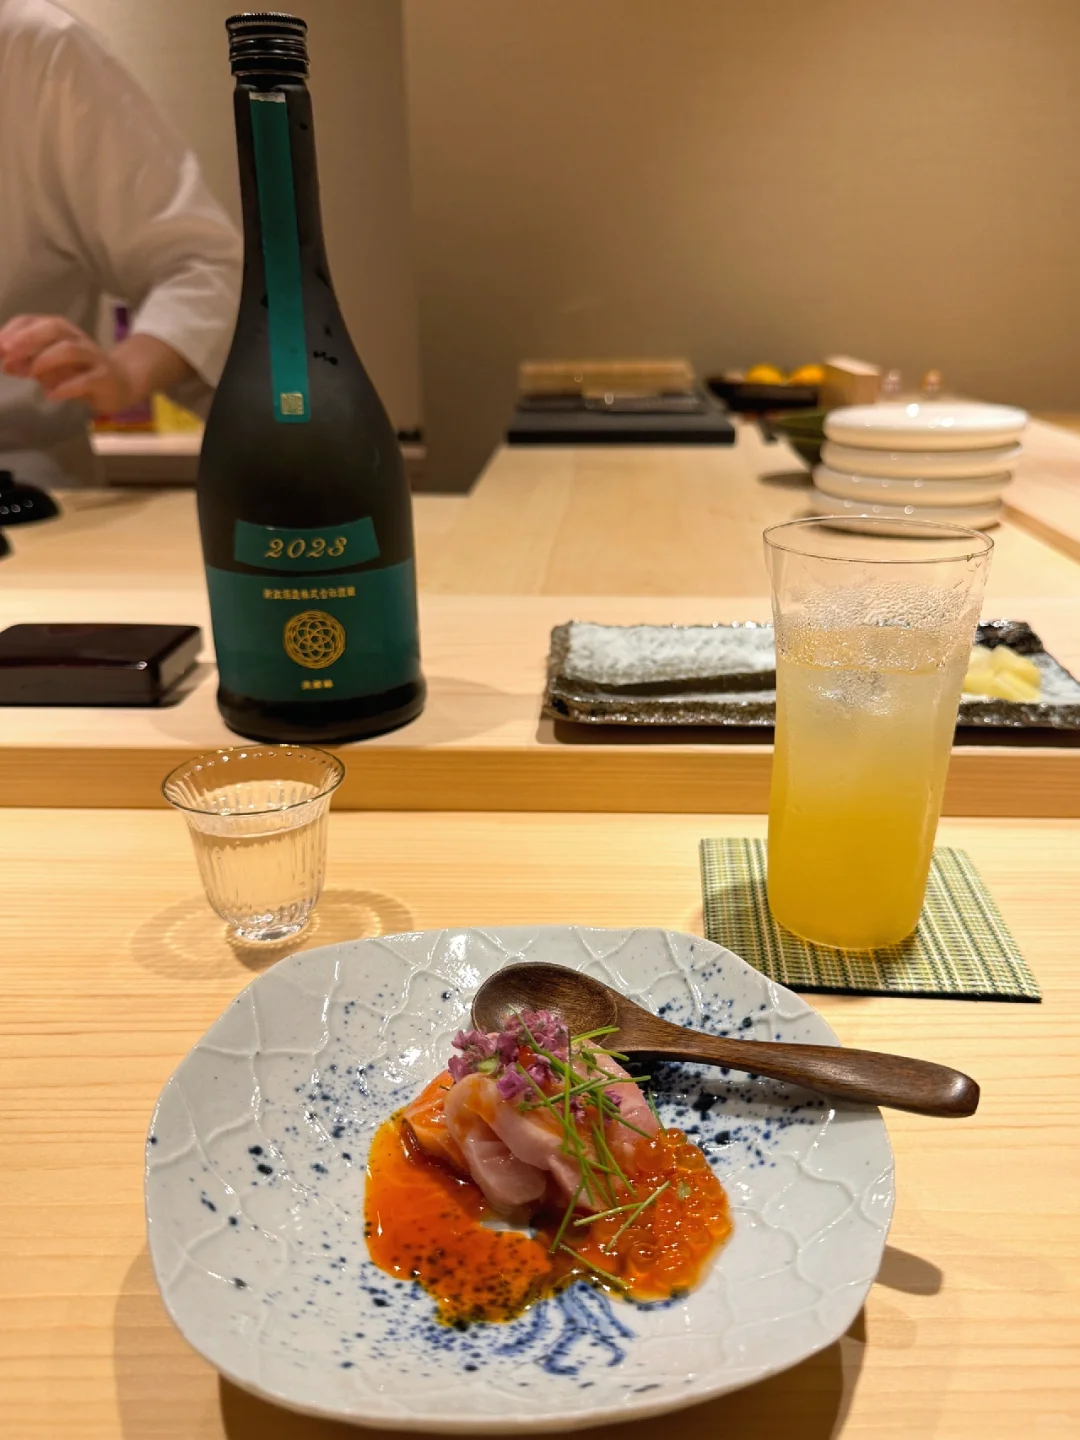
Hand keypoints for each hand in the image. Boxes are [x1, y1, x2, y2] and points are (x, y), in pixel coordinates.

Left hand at [0, 315, 136, 412]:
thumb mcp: (49, 367)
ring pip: (70, 350)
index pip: (33, 321)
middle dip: (28, 338)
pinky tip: (52, 395)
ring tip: (29, 373)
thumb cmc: (80, 372)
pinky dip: (68, 386)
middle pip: (53, 329)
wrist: (122, 383)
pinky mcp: (104, 378)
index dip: (13, 331)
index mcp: (59, 331)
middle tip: (7, 352)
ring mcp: (92, 357)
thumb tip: (4, 363)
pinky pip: (86, 380)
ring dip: (46, 359)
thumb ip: (26, 363)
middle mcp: (76, 338)